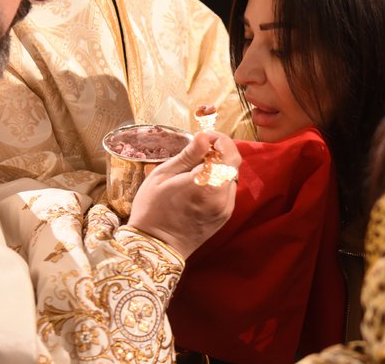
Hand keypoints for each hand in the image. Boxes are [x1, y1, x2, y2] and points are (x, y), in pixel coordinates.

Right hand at [127, 131, 238, 258]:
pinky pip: (227, 191)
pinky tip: (198, 185)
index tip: (204, 138)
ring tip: (195, 169)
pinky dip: (217, 182)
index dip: (220, 140)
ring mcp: (225, 209)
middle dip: (219, 152)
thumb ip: (188, 155)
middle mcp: (221, 197)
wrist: (155, 248)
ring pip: (231, 177)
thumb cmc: (152, 209)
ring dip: (218, 167)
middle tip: (198, 151)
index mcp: (205, 185)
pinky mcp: (224, 217)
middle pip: (233, 164)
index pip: (229, 153)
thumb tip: (204, 137)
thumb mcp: (163, 176)